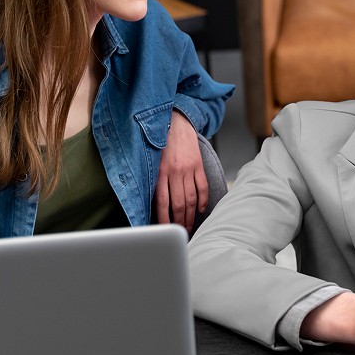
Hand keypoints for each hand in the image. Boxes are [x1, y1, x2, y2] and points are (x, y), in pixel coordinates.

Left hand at [155, 110, 206, 232]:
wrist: (175, 121)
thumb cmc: (160, 143)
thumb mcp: (152, 160)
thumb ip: (154, 179)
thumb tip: (153, 203)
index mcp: (160, 172)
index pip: (162, 202)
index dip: (163, 219)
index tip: (164, 230)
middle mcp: (174, 171)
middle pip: (178, 203)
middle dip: (180, 221)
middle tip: (181, 232)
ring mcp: (188, 168)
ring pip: (191, 198)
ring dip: (191, 215)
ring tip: (190, 225)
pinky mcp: (198, 164)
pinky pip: (202, 186)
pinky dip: (203, 200)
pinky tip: (201, 209)